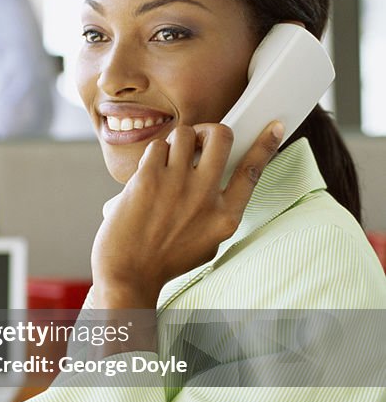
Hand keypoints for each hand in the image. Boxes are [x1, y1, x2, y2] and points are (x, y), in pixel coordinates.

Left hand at [91, 121, 284, 309]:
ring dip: (176, 142)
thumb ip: (217, 210)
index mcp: (225, 217)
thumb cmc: (164, 259)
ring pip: (185, 134)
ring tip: (167, 162)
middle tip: (197, 140)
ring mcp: (177, 185)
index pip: (252, 171)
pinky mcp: (149, 179)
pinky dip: (154, 155)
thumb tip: (218, 176)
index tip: (273, 127)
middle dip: (209, 130)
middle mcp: (206, 198)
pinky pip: (157, 146)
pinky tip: (148, 173)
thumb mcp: (208, 241)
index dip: (266, 145)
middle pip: (221, 136)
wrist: (128, 274)